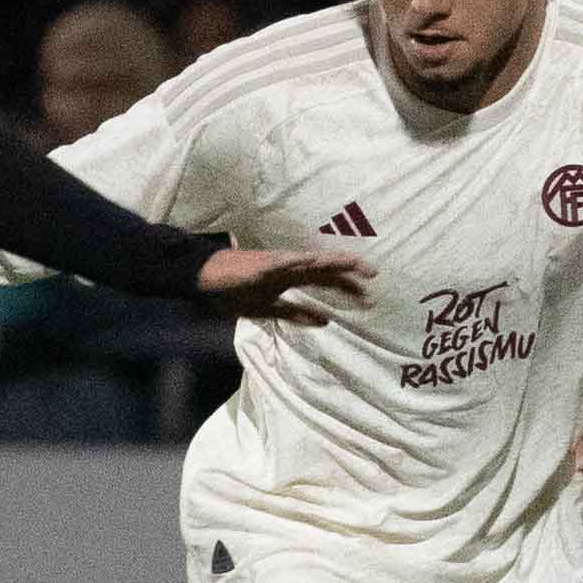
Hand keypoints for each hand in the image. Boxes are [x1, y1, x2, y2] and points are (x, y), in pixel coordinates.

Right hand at [198, 246, 373, 325]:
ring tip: (352, 262)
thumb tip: (325, 322)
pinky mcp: (262, 264)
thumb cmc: (235, 290)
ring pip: (310, 261)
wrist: (207, 278)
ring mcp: (277, 264)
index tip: (368, 296)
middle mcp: (289, 267)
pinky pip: (282, 262)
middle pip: (324, 268)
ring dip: (330, 262)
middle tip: (374, 275)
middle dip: (348, 272)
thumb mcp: (268, 309)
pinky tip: (312, 260)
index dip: (346, 287)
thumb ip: (295, 313)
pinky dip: (297, 261)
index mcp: (291, 278)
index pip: (324, 281)